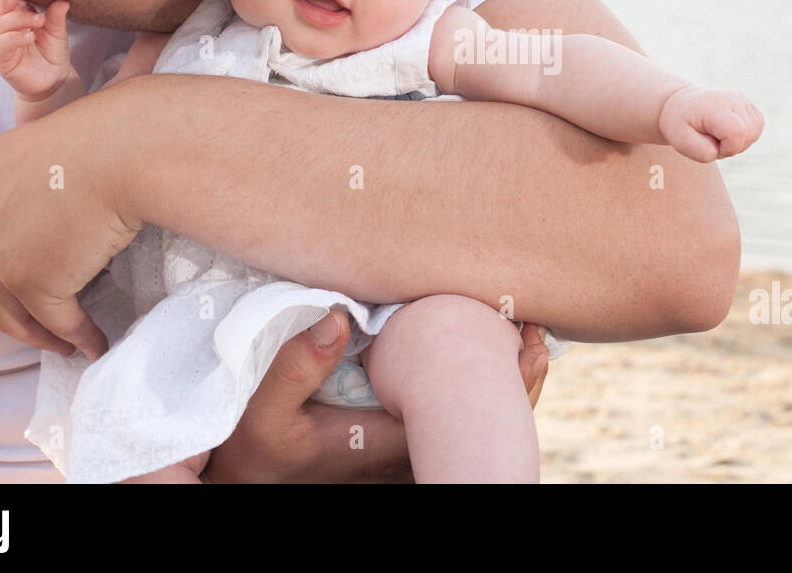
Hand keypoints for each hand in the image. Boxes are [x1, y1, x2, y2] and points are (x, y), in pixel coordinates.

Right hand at [0, 0, 73, 100]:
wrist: (53, 82)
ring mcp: (3, 42)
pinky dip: (16, 38)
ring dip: (20, 19)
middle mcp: (8, 27)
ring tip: (39, 20)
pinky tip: (29, 36)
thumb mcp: (58, 34)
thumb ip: (57, 18)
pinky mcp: (2, 59)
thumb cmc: (52, 54)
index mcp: (20, 15)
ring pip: (3, 24)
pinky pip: (4, 45)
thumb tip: (63, 0)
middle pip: (3, 6)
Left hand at [0, 90, 141, 359]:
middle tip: (35, 313)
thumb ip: (11, 189)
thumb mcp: (31, 154)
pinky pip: (55, 323)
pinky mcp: (33, 282)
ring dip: (36, 333)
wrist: (126, 152)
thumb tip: (30, 229)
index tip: (0, 280)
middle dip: (3, 304)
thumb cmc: (98, 142)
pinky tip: (95, 342)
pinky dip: (77, 337)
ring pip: (5, 317)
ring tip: (63, 338)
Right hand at [201, 310, 551, 482]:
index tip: (527, 334)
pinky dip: (477, 379)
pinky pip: (455, 412)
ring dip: (502, 376)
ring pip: (475, 416)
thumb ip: (295, 366)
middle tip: (540, 330)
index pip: (465, 414)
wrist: (251, 475)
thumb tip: (336, 315)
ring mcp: (409, 446)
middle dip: (517, 375)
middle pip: (483, 417)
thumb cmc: (258, 447)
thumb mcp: (263, 413)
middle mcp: (411, 449)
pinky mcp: (400, 435)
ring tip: (531, 334)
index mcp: (390, 439)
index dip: (505, 377)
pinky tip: (489, 345)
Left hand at [659, 84, 763, 161]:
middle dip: (732, 147)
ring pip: (754, 132)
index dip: (727, 148)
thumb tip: (723, 150)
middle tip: (711, 140)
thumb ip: (702, 152)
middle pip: (748, 135)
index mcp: (715, 105)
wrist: (679, 104)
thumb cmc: (680, 125)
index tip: (711, 145)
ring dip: (738, 142)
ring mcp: (742, 98)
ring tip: (718, 135)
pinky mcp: (748, 103)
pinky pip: (756, 127)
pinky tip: (727, 131)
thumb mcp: (681, 142)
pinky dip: (744, 135)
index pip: (737, 133)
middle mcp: (733, 98)